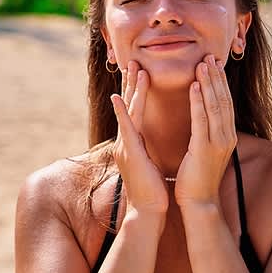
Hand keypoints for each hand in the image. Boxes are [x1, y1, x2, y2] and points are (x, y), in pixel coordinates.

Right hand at [111, 60, 168, 215]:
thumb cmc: (152, 189)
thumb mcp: (149, 163)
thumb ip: (146, 148)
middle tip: (133, 61)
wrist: (148, 211)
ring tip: (135, 70)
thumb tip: (148, 140)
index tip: (140, 71)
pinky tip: (118, 98)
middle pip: (129, 106)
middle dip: (131, 84)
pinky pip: (126, 129)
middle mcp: (125, 141)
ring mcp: (125, 146)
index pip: (134, 111)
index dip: (136, 91)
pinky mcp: (129, 154)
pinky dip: (122, 112)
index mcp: (132, 143)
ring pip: (129, 112)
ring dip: (131, 90)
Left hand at [175, 54, 236, 207]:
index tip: (214, 64)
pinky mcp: (205, 149)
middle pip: (223, 100)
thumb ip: (209, 134)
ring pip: (215, 106)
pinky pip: (202, 120)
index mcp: (227, 136)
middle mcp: (226, 136)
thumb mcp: (207, 151)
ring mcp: (218, 142)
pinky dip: (198, 102)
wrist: (199, 203)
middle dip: (216, 77)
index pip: (226, 103)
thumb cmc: (198, 178)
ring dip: (208, 83)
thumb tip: (206, 120)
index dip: (220, 82)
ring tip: (202, 64)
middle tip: (209, 56)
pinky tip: (194, 86)